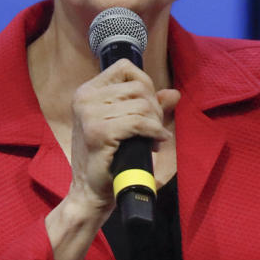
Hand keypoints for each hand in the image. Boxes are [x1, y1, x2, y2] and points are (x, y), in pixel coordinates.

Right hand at [67, 58, 179, 213]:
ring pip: (141, 105)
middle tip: (154, 128)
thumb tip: (174, 94)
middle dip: (154, 108)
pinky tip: (157, 141)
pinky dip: (154, 131)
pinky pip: (139, 123)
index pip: (125, 68)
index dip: (145, 83)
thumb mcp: (126, 124)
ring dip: (155, 123)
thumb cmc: (108, 157)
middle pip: (138, 87)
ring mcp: (89, 115)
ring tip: (152, 138)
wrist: (90, 191)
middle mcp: (85, 99)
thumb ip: (148, 106)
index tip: (149, 106)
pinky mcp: (98, 133)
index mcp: (87, 92)